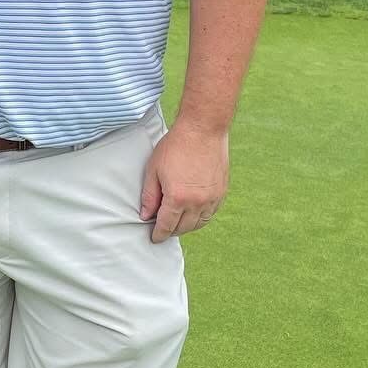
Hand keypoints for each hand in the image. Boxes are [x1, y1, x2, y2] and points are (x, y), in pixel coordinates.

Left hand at [139, 121, 228, 242]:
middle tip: (163, 229)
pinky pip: (211, 214)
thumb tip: (146, 215)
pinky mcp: (221, 192)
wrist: (203, 130)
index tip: (154, 238)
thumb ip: (149, 195)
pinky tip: (193, 213)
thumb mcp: (154, 169)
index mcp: (178, 198)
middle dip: (172, 231)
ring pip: (199, 224)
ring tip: (177, 222)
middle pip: (183, 228)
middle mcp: (197, 202)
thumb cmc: (175, 146)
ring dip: (187, 226)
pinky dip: (200, 217)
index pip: (166, 226)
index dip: (159, 234)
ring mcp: (212, 198)